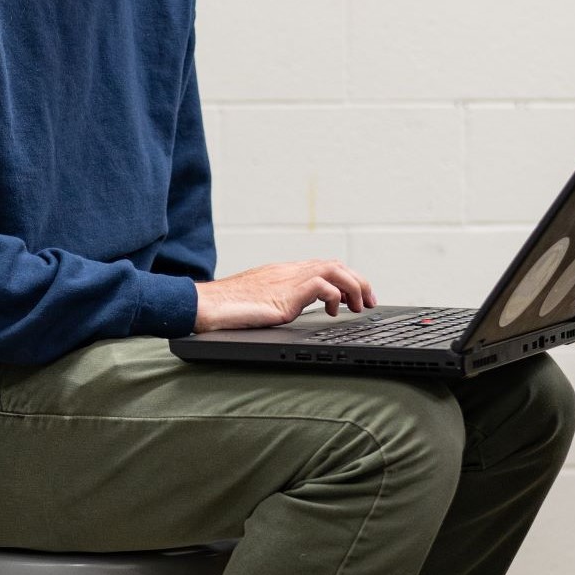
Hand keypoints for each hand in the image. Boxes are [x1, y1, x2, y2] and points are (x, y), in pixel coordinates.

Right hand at [193, 259, 376, 332]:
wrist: (205, 306)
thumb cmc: (224, 309)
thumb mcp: (257, 303)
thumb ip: (276, 301)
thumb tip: (288, 310)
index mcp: (282, 272)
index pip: (322, 266)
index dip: (344, 278)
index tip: (354, 296)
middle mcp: (287, 271)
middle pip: (334, 264)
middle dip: (357, 281)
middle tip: (369, 301)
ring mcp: (287, 280)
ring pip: (333, 270)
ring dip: (353, 287)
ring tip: (360, 306)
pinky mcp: (285, 293)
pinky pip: (322, 285)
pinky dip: (335, 296)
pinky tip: (335, 311)